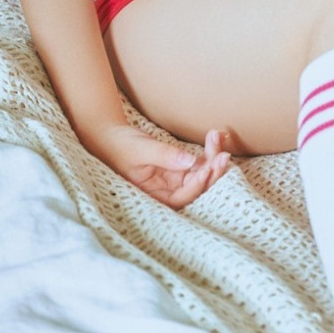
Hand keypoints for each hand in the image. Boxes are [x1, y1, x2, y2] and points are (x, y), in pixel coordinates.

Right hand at [84, 122, 233, 208]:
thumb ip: (165, 155)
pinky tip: (216, 135)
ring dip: (213, 156)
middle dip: (212, 172)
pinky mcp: (179, 168)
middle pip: (197, 188)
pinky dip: (209, 150)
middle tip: (223, 154)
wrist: (111, 137)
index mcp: (154, 196)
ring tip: (217, 136)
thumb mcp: (141, 149)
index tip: (208, 167)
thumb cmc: (121, 146)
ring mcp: (175, 180)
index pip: (181, 197)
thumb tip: (190, 161)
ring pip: (202, 173)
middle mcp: (167, 192)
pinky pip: (199, 162)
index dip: (197, 185)